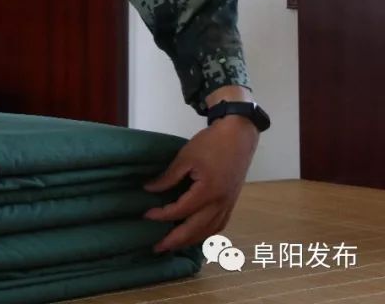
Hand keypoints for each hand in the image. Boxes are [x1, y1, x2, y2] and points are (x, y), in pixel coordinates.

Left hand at [143, 114, 258, 251]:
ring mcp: (228, 205)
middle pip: (195, 229)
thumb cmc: (211, 144)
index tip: (146, 215)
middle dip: (175, 241)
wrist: (238, 136)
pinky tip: (194, 235)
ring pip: (209, 231)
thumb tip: (149, 189)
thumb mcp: (185, 157)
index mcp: (208, 191)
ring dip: (190, 241)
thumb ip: (168, 177)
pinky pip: (218, 225)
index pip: (181, 211)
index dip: (162, 215)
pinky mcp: (231, 203)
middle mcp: (220, 203)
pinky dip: (205, 234)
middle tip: (157, 248)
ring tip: (173, 245)